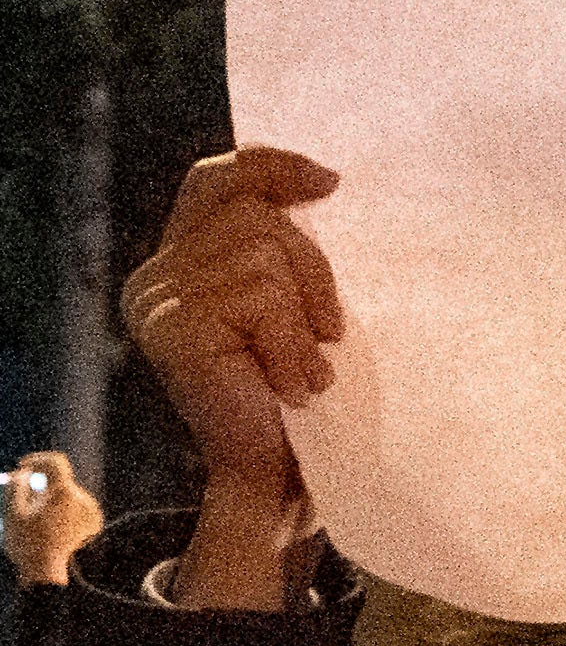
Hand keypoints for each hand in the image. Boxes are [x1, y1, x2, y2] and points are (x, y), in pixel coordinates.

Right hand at [5, 453, 98, 589]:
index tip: (23, 468)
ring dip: (51, 497)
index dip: (38, 460)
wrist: (44, 570)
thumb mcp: (12, 510)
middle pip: (60, 480)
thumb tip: (24, 472)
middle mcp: (83, 498)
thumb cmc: (25, 541)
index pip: (56, 462)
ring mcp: (92, 511)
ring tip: (37, 517)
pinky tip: (51, 525)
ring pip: (68, 493)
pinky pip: (75, 507)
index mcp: (64, 493)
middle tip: (24, 499)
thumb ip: (17, 485)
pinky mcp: (94, 521)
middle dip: (41, 484)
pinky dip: (62, 509)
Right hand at [122, 149, 342, 603]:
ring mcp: (158, 303)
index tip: (330, 182)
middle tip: (328, 333)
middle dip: (313, 269)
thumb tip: (325, 180)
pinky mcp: (174, 330)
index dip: (268, 167)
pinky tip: (293, 387)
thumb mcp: (295, 307)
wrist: (276, 478)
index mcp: (178, 263)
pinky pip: (262, 301)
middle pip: (254, 216)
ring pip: (264, 256)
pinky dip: (295, 344)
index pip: (213, 183)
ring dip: (307, 315)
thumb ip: (283, 251)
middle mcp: (155, 277)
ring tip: (304, 369)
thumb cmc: (297, 394)